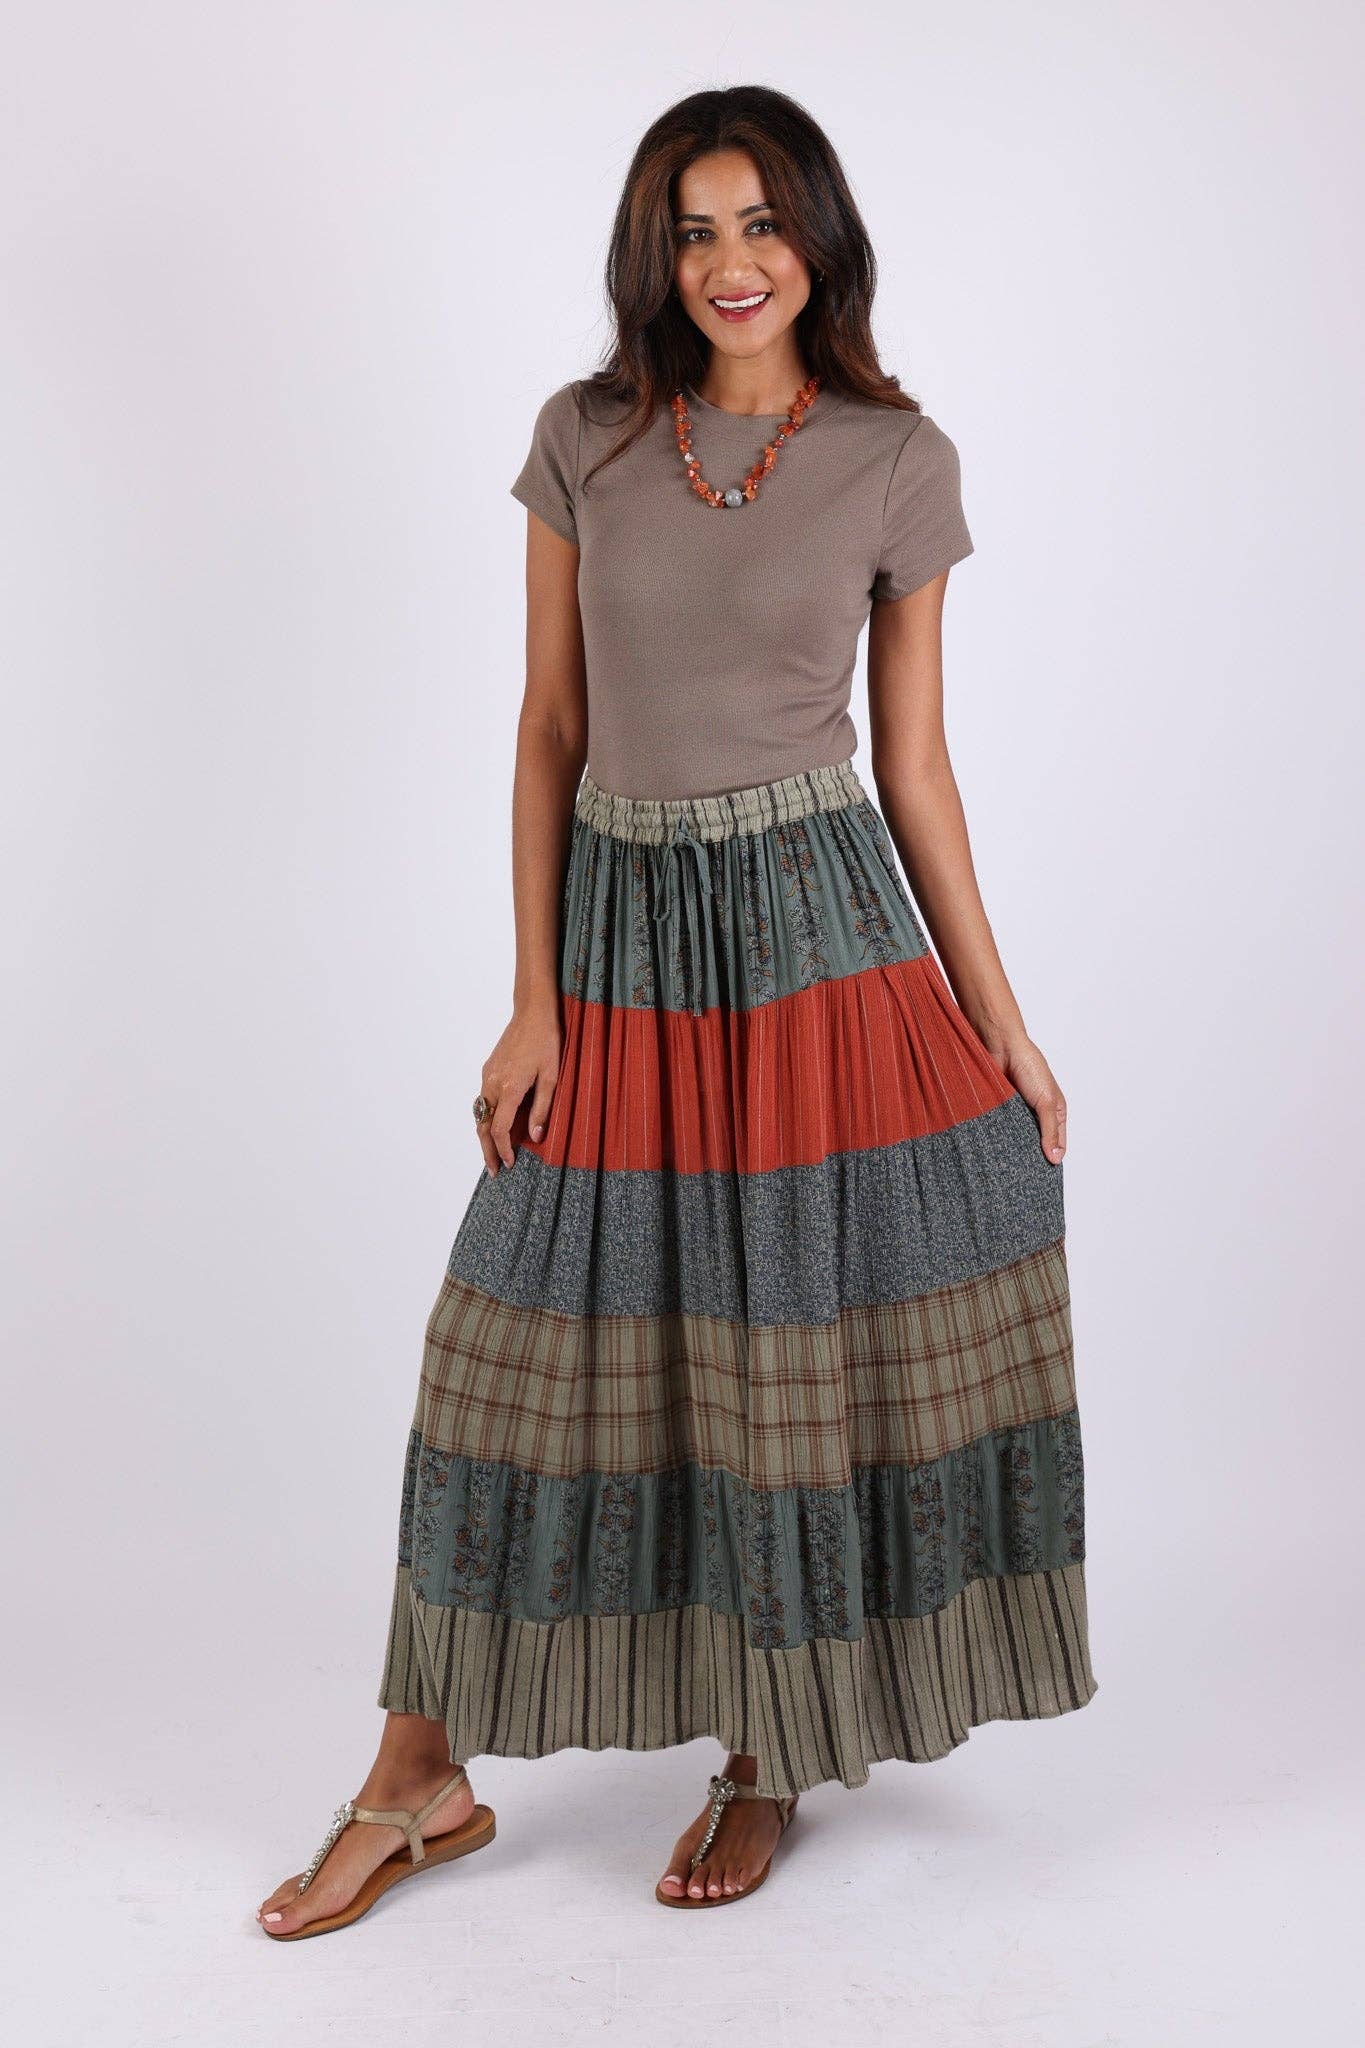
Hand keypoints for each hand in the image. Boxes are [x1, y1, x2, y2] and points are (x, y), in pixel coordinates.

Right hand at [476, 996, 562, 1174]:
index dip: (503, 1149)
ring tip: (493, 1153)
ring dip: (484, 1135)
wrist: (533, 1012)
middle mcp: (493, 1083)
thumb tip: (536, 1137)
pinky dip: (485, 1118)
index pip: (499, 1129)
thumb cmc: (547, 1041)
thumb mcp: (552, 1076)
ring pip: (479, 1113)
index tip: (509, 1164)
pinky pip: (482, 1100)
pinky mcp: (488, 1068)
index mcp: (510, 1087)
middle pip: (482, 1125)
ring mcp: (488, 1075)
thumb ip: (542, 1108)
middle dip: (487, 1150)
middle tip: (493, 1170)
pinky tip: (495, 1125)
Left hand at [992, 1032, 1066, 1162]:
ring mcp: (1016, 1112)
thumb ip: (1051, 1131)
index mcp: (1055, 1111)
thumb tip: (1056, 1159)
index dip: (1052, 1157)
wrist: (1001, 1046)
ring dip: (1012, 1146)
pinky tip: (994, 1148)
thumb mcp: (1046, 1101)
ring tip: (1007, 1166)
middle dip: (1031, 1155)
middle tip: (1023, 1175)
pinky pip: (999, 1128)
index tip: (1043, 1176)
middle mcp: (1036, 1113)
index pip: (1057, 1142)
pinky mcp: (998, 1109)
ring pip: (1016, 1137)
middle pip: (1036, 1142)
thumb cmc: (1030, 1066)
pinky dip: (997, 1136)